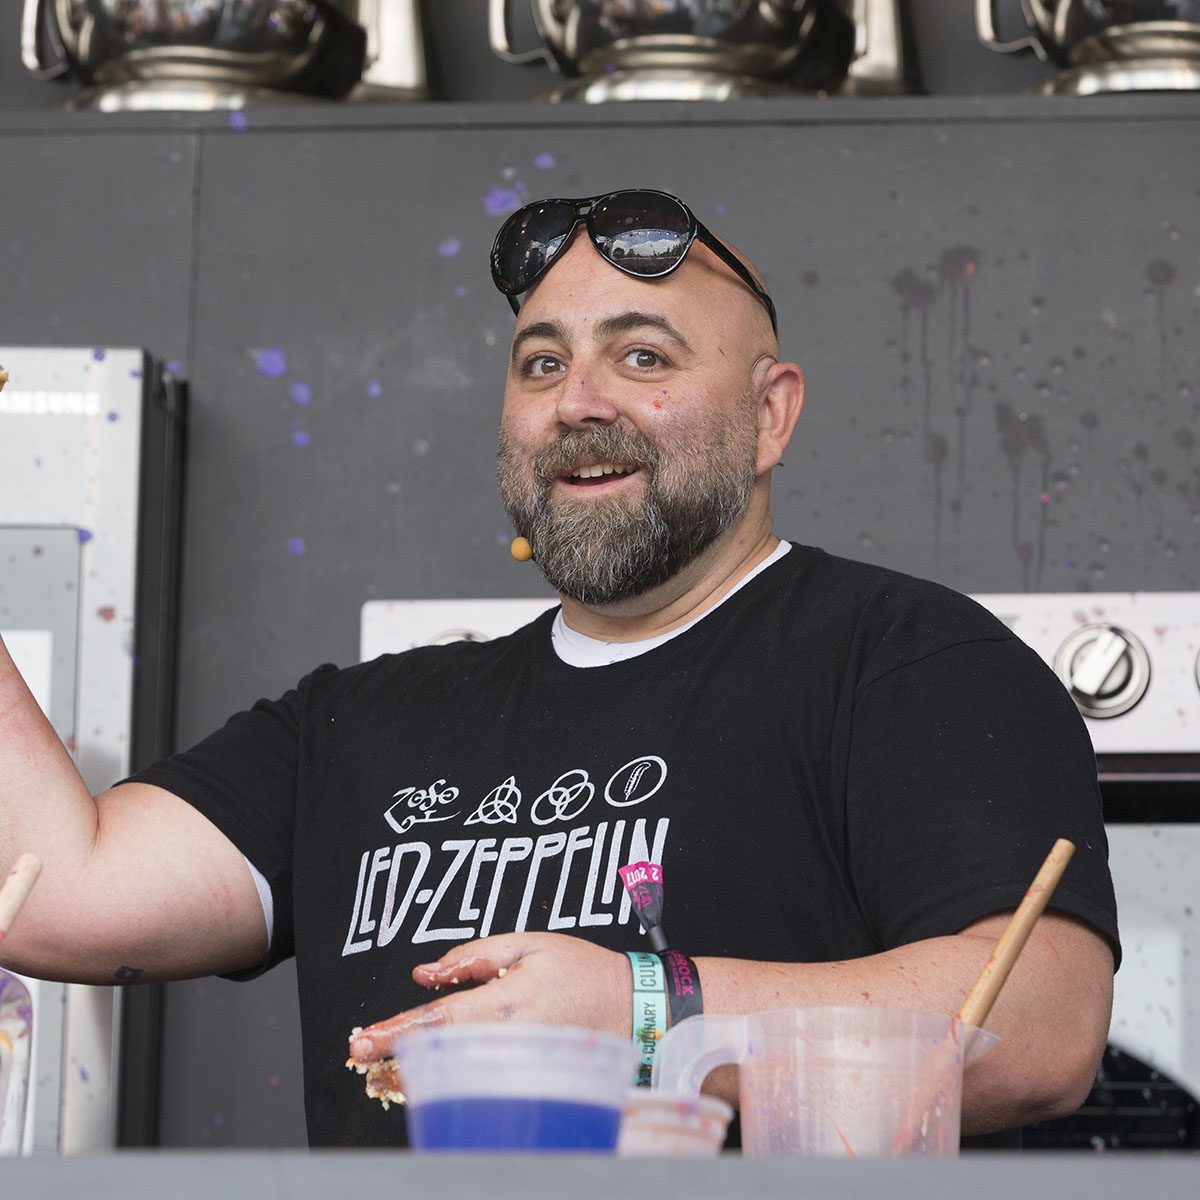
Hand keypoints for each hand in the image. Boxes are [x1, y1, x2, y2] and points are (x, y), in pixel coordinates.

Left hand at [347, 932, 631, 1062]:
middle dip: (392, 1060)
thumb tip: (426, 972)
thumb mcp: (528, 943)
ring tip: (382, 1070)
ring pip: (454, 1077)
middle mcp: (508, 1040)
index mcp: (506, 1002)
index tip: (361, 1043)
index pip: (438, 1020)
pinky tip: (426, 1074)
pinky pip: (477, 1083)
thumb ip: (473, 956)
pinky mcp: (525, 1077)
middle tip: (359, 1056)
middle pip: (437, 1057)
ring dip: (412, 1075)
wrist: (629, 1006)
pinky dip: (446, 1080)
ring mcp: (517, 1065)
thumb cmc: (581, 971)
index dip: (395, 1033)